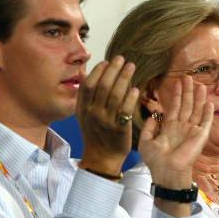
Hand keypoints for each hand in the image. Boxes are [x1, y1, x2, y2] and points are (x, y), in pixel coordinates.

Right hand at [76, 56, 139, 175]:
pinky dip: (130, 97)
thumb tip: (84, 73)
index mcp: (83, 108)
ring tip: (131, 67)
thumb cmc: (95, 134)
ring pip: (115, 94)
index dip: (98, 70)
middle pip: (103, 85)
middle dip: (113, 69)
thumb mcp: (84, 115)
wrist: (101, 158)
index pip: (89, 84)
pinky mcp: (119, 129)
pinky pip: (125, 109)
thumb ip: (84, 96)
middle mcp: (93, 113)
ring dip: (124, 77)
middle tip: (122, 59)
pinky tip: (135, 88)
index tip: (107, 62)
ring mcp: (106, 121)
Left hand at [139, 76, 212, 188]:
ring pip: (196, 110)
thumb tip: (153, 115)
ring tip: (199, 84)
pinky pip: (206, 121)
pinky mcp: (201, 136)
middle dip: (187, 91)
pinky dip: (208, 112)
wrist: (167, 171)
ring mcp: (192, 131)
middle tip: (188, 77)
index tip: (177, 82)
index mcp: (169, 128)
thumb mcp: (146, 141)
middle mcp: (182, 127)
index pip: (174, 107)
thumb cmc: (156, 161)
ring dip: (198, 97)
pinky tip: (208, 101)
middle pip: (186, 105)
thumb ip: (148, 127)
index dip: (176, 95)